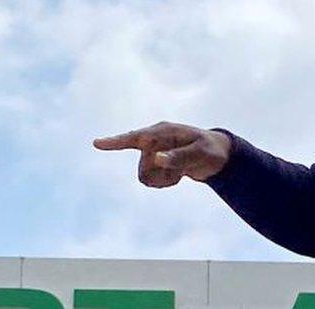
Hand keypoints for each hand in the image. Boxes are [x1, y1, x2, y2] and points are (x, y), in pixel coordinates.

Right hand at [93, 121, 231, 186]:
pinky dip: (165, 182)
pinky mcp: (155, 163)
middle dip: (162, 174)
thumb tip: (157, 159)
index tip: (97, 143)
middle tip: (184, 169)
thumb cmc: (211, 150)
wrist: (217, 156)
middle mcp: (154, 141)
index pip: (136, 138)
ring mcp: (153, 152)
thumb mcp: (200, 154)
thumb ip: (179, 156)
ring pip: (145, 176)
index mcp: (164, 132)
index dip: (115, 142)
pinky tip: (177, 174)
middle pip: (143, 167)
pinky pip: (150, 180)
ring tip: (181, 171)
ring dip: (164, 179)